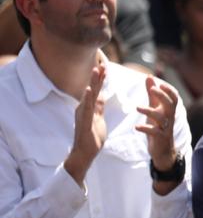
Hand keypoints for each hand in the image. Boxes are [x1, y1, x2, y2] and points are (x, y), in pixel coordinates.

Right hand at [64, 65, 106, 185]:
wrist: (85, 153)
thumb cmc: (91, 137)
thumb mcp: (98, 118)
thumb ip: (99, 107)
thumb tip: (101, 95)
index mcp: (89, 108)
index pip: (96, 90)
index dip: (100, 79)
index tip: (105, 66)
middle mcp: (84, 109)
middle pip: (92, 90)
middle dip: (97, 77)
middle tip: (102, 64)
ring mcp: (83, 115)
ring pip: (89, 96)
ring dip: (93, 83)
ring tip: (96, 71)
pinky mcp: (85, 123)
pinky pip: (87, 109)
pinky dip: (88, 99)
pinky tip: (89, 90)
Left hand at [136, 76, 179, 169]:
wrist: (162, 150)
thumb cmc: (158, 127)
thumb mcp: (155, 109)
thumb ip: (152, 94)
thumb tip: (149, 76)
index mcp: (169, 110)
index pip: (174, 97)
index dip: (169, 90)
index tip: (159, 83)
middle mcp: (169, 118)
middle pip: (171, 104)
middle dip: (162, 96)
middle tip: (152, 90)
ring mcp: (165, 128)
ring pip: (161, 118)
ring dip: (149, 111)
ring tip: (137, 108)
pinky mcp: (160, 138)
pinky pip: (154, 132)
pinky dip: (145, 128)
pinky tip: (136, 127)